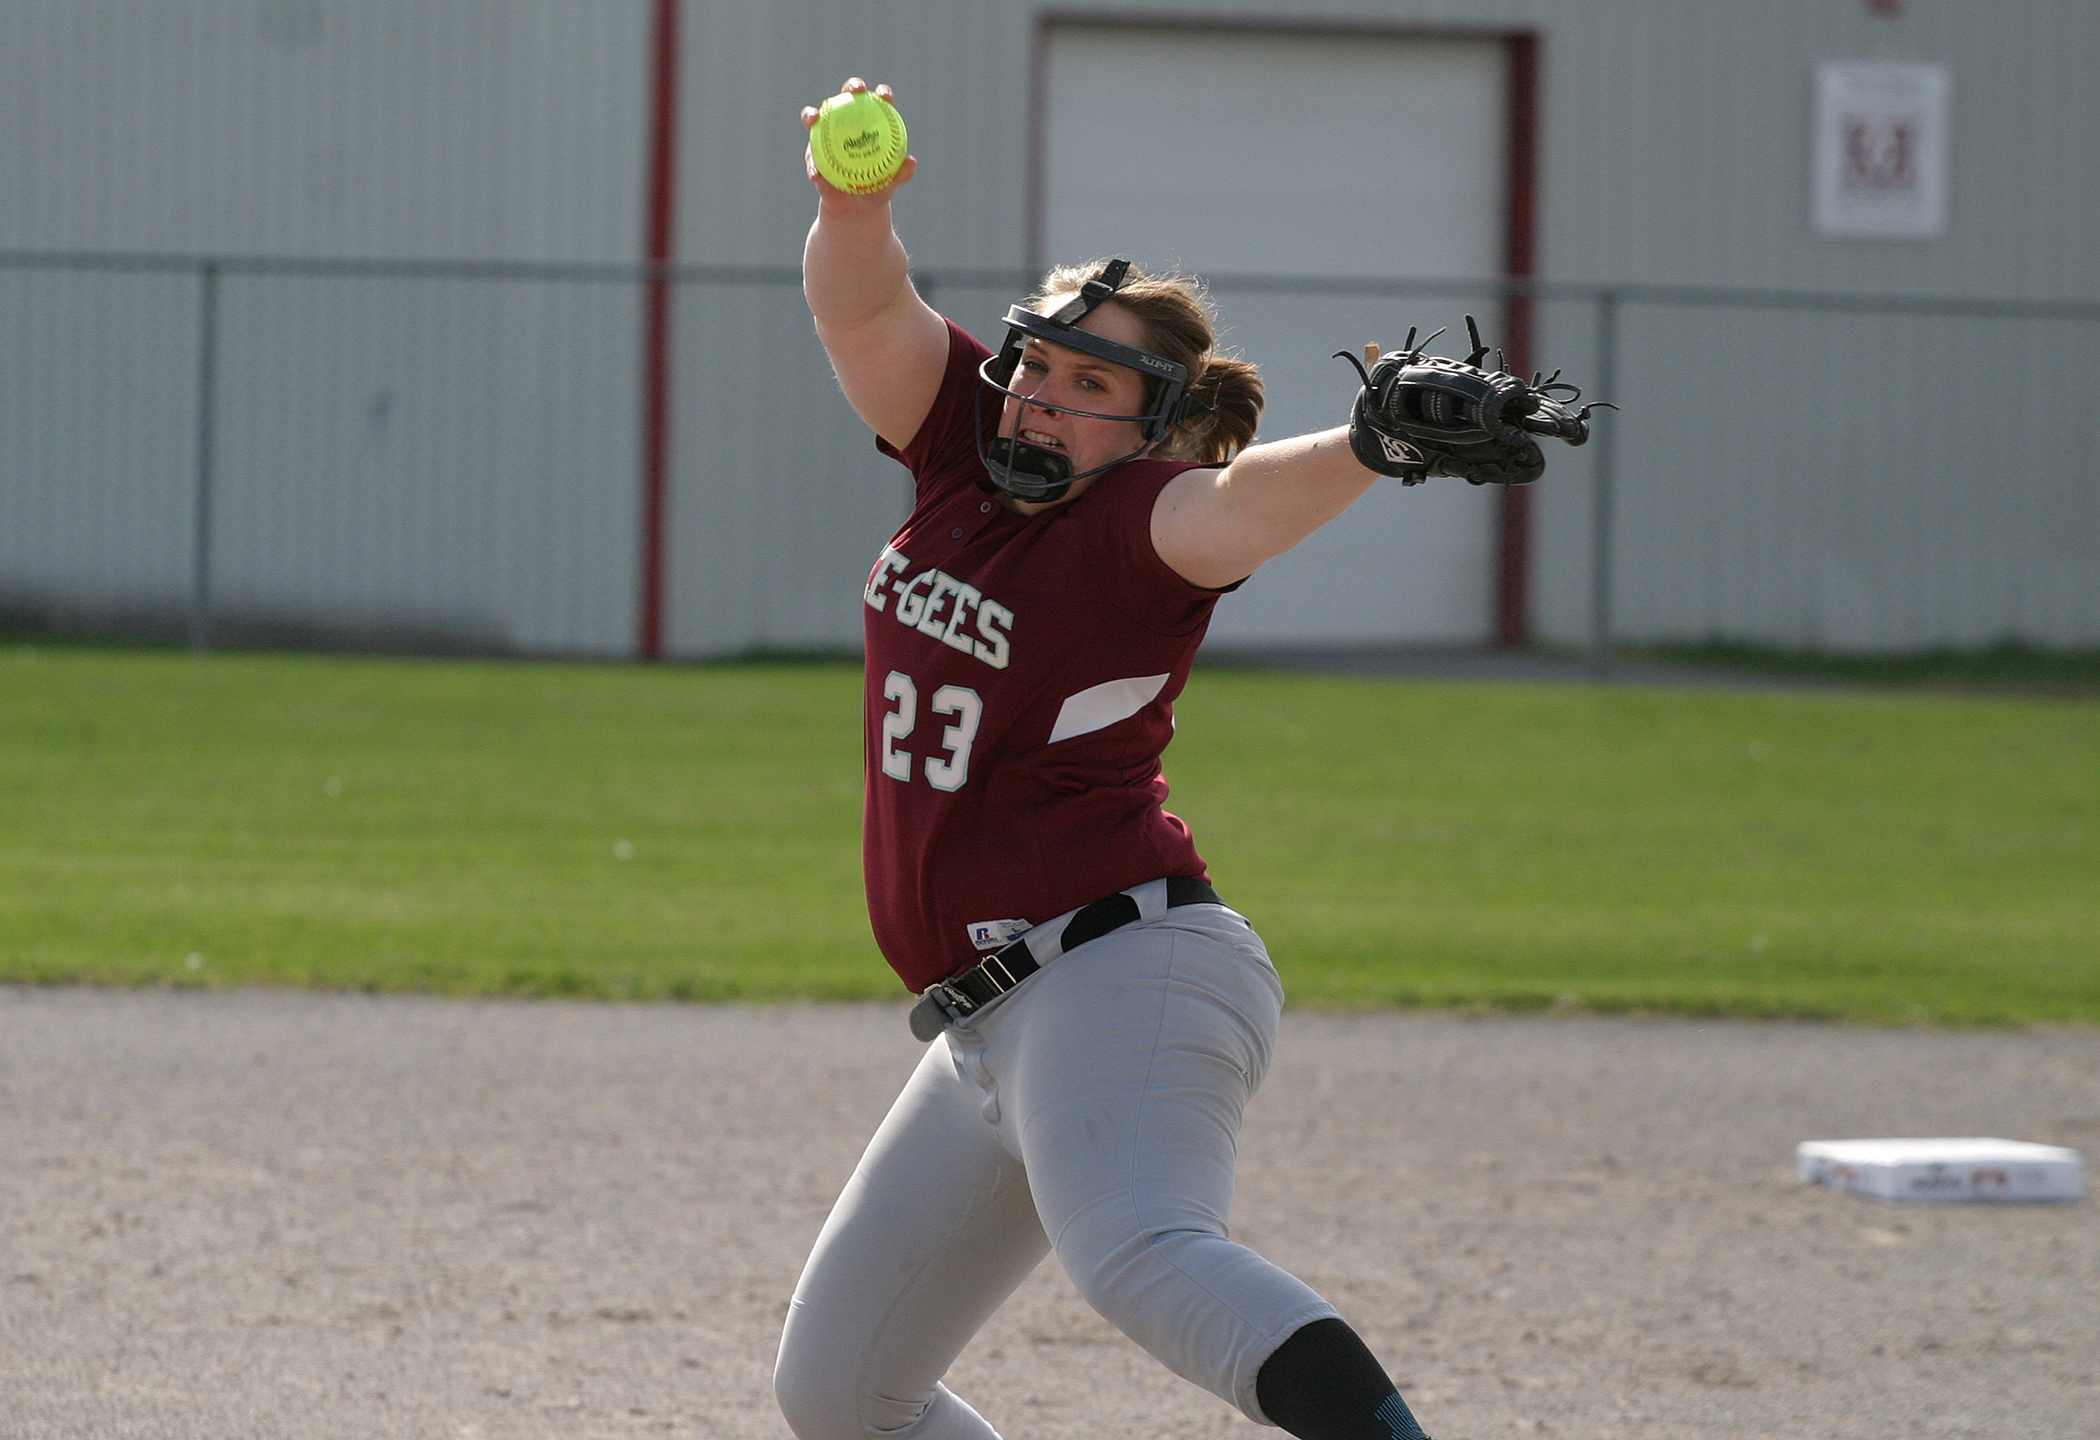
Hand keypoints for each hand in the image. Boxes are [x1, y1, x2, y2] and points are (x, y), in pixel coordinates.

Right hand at [801, 77, 916, 208]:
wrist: (857, 208)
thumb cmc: (876, 189)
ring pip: (815, 119)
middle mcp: (846, 124)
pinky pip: (810, 157)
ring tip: (814, 119)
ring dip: (812, 115)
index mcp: (869, 126)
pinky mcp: (813, 155)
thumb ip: (902, 173)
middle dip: (851, 86)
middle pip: (847, 97)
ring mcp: (826, 137)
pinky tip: (816, 173)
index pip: (877, 103)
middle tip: (855, 90)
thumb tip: (910, 162)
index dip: (881, 93)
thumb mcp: (890, 183)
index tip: (884, 95)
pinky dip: (812, 164)